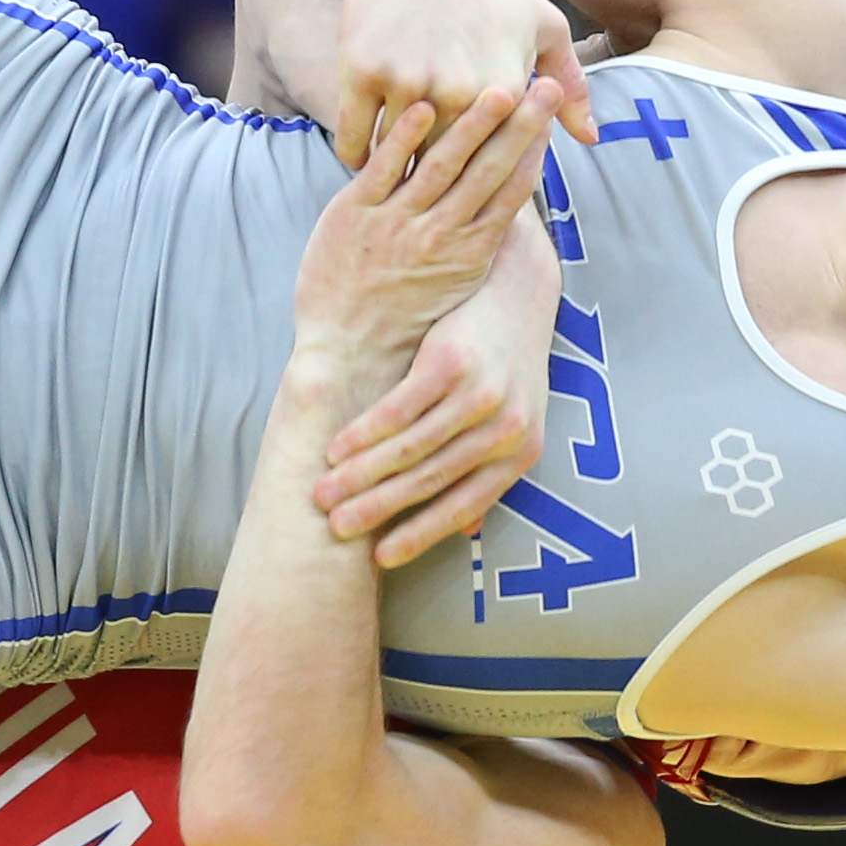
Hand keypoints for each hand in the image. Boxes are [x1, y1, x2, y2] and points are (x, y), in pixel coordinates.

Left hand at [294, 83, 563, 371]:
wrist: (349, 351)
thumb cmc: (407, 317)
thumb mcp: (458, 283)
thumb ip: (481, 237)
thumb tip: (509, 200)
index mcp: (471, 251)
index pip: (513, 190)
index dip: (535, 148)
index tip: (552, 112)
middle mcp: (440, 235)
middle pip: (488, 171)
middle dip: (519, 126)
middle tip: (543, 85)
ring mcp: (397, 224)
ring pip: (441, 165)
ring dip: (470, 125)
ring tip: (497, 88)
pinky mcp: (355, 215)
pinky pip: (384, 169)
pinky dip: (404, 138)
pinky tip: (421, 106)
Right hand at [309, 0, 595, 167]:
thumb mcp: (544, 27)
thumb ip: (569, 87)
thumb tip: (591, 139)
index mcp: (507, 92)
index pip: (491, 166)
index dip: (478, 181)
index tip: (467, 189)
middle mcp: (461, 93)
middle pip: (442, 168)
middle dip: (434, 185)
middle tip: (424, 199)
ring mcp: (409, 83)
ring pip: (395, 157)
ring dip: (392, 173)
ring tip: (391, 185)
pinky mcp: (363, 71)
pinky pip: (354, 138)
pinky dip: (356, 155)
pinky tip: (361, 158)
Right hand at [315, 216, 559, 566]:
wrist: (516, 287)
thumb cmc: (509, 360)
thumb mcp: (516, 420)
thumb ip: (489, 471)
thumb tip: (467, 532)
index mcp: (521, 452)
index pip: (464, 504)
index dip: (420, 535)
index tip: (381, 558)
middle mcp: (506, 428)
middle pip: (430, 480)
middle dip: (378, 510)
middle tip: (336, 528)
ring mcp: (480, 395)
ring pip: (410, 449)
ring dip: (361, 476)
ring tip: (324, 492)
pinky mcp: (452, 363)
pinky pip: (398, 410)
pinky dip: (363, 433)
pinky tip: (337, 447)